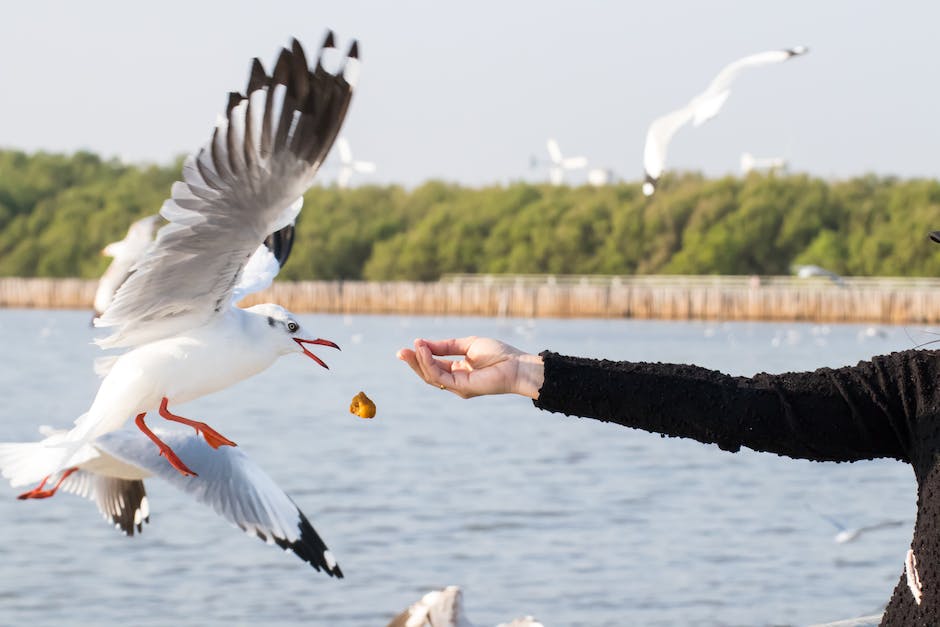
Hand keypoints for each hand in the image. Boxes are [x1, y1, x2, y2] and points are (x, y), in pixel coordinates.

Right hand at [396, 336, 543, 398]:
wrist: (518, 365)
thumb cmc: (499, 354)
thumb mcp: (468, 344)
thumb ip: (446, 346)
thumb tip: (423, 344)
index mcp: (459, 370)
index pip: (435, 364)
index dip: (421, 355)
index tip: (410, 344)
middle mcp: (457, 381)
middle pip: (429, 373)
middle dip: (414, 362)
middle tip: (400, 351)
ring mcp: (458, 387)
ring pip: (431, 376)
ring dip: (418, 362)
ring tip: (409, 349)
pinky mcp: (462, 388)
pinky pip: (440, 376)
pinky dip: (429, 363)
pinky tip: (423, 351)